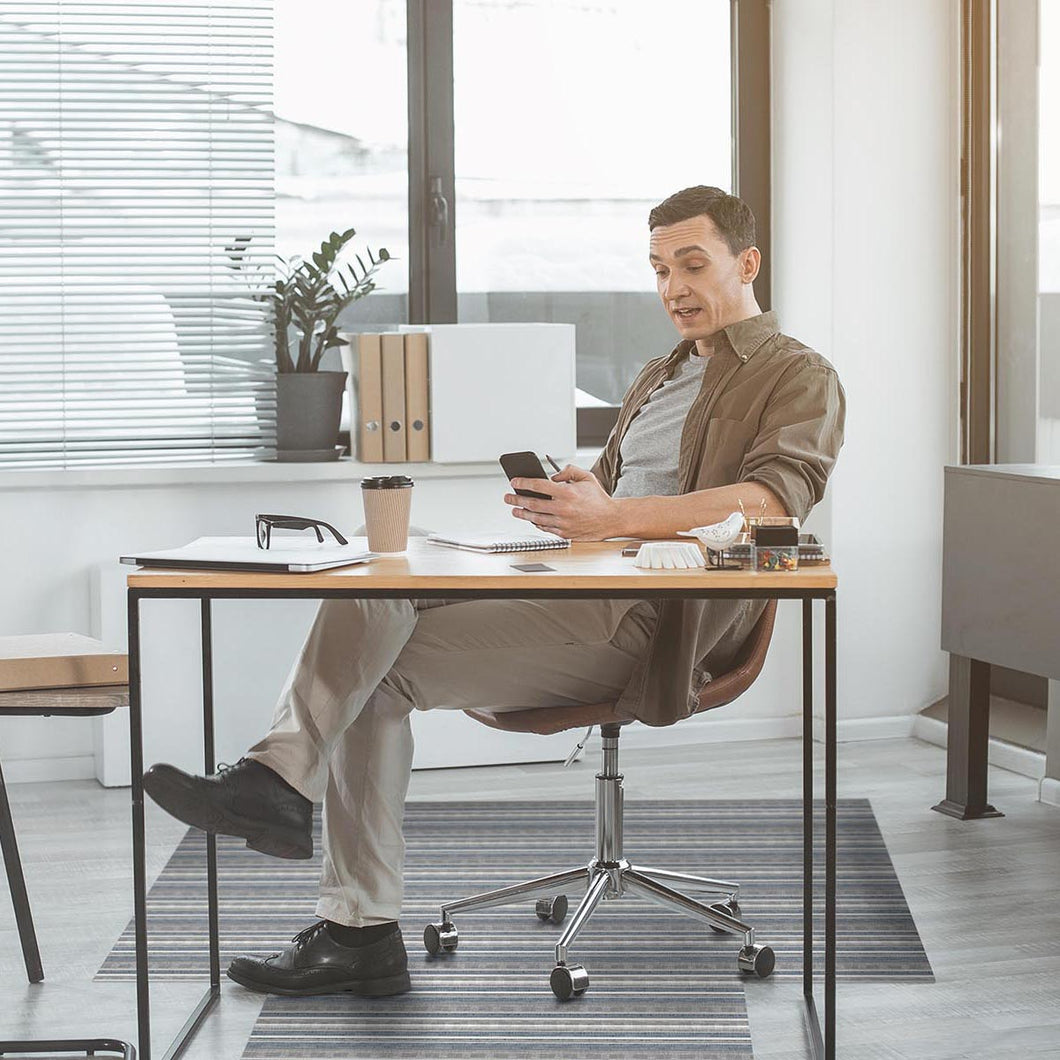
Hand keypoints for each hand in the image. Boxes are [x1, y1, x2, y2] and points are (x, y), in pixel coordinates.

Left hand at [503, 464, 621, 540]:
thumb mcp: (586, 477)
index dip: (523, 483)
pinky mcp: (565, 533)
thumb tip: (552, 476)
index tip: (514, 481)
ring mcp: (563, 523)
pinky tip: (531, 519)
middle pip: (532, 504)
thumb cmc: (599, 499)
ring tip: (515, 510)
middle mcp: (563, 508)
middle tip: (508, 497)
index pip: (539, 486)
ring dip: (522, 514)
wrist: (611, 519)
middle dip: (516, 499)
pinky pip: (545, 528)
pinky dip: (536, 523)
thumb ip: (568, 471)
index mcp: (567, 493)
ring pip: (536, 518)